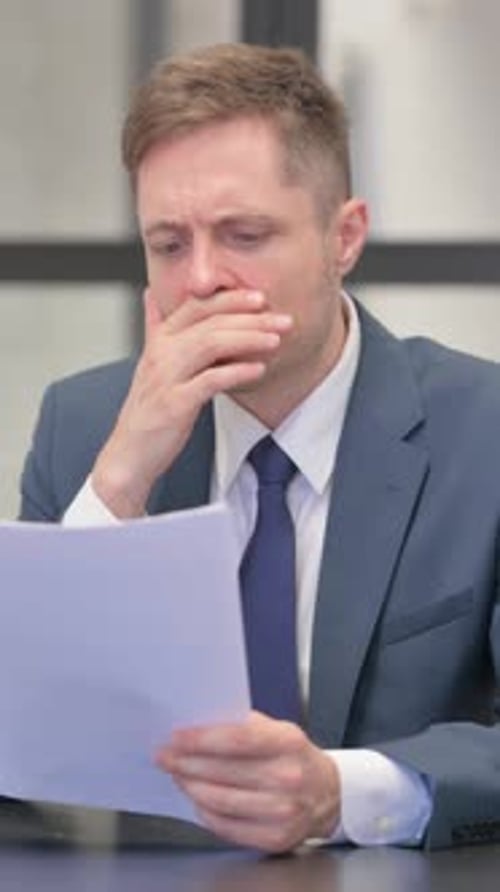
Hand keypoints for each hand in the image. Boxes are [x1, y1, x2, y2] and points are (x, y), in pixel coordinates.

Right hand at [92, 288, 291, 516]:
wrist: (128, 454)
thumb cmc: (147, 412)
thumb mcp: (149, 364)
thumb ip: (153, 328)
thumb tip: (150, 296)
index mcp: (158, 341)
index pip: (196, 306)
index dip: (230, 299)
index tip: (260, 298)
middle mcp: (160, 353)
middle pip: (210, 322)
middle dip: (251, 318)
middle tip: (283, 320)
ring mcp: (166, 377)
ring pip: (211, 343)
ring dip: (249, 338)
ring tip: (276, 340)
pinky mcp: (175, 403)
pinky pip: (211, 380)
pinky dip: (237, 371)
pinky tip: (259, 369)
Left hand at [157, 711, 340, 851]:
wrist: (327, 793)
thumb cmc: (293, 756)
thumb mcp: (277, 728)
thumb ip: (242, 724)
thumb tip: (198, 723)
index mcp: (288, 742)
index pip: (237, 739)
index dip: (201, 739)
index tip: (176, 737)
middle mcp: (288, 777)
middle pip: (224, 772)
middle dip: (186, 763)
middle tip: (165, 756)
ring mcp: (284, 811)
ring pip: (220, 801)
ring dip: (191, 787)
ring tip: (178, 775)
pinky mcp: (276, 838)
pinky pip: (227, 826)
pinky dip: (205, 812)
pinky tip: (197, 798)